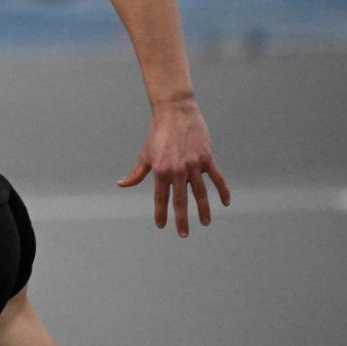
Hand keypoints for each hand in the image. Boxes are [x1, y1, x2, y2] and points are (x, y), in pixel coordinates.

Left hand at [117, 102, 229, 236]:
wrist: (175, 111)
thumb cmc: (157, 133)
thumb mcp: (145, 154)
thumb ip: (136, 172)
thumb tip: (121, 184)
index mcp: (160, 170)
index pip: (160, 197)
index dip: (161, 213)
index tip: (161, 225)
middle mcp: (177, 170)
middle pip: (180, 200)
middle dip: (181, 219)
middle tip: (183, 234)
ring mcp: (193, 165)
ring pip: (200, 193)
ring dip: (203, 210)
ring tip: (204, 223)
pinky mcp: (206, 158)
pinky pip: (217, 179)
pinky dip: (222, 191)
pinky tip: (225, 203)